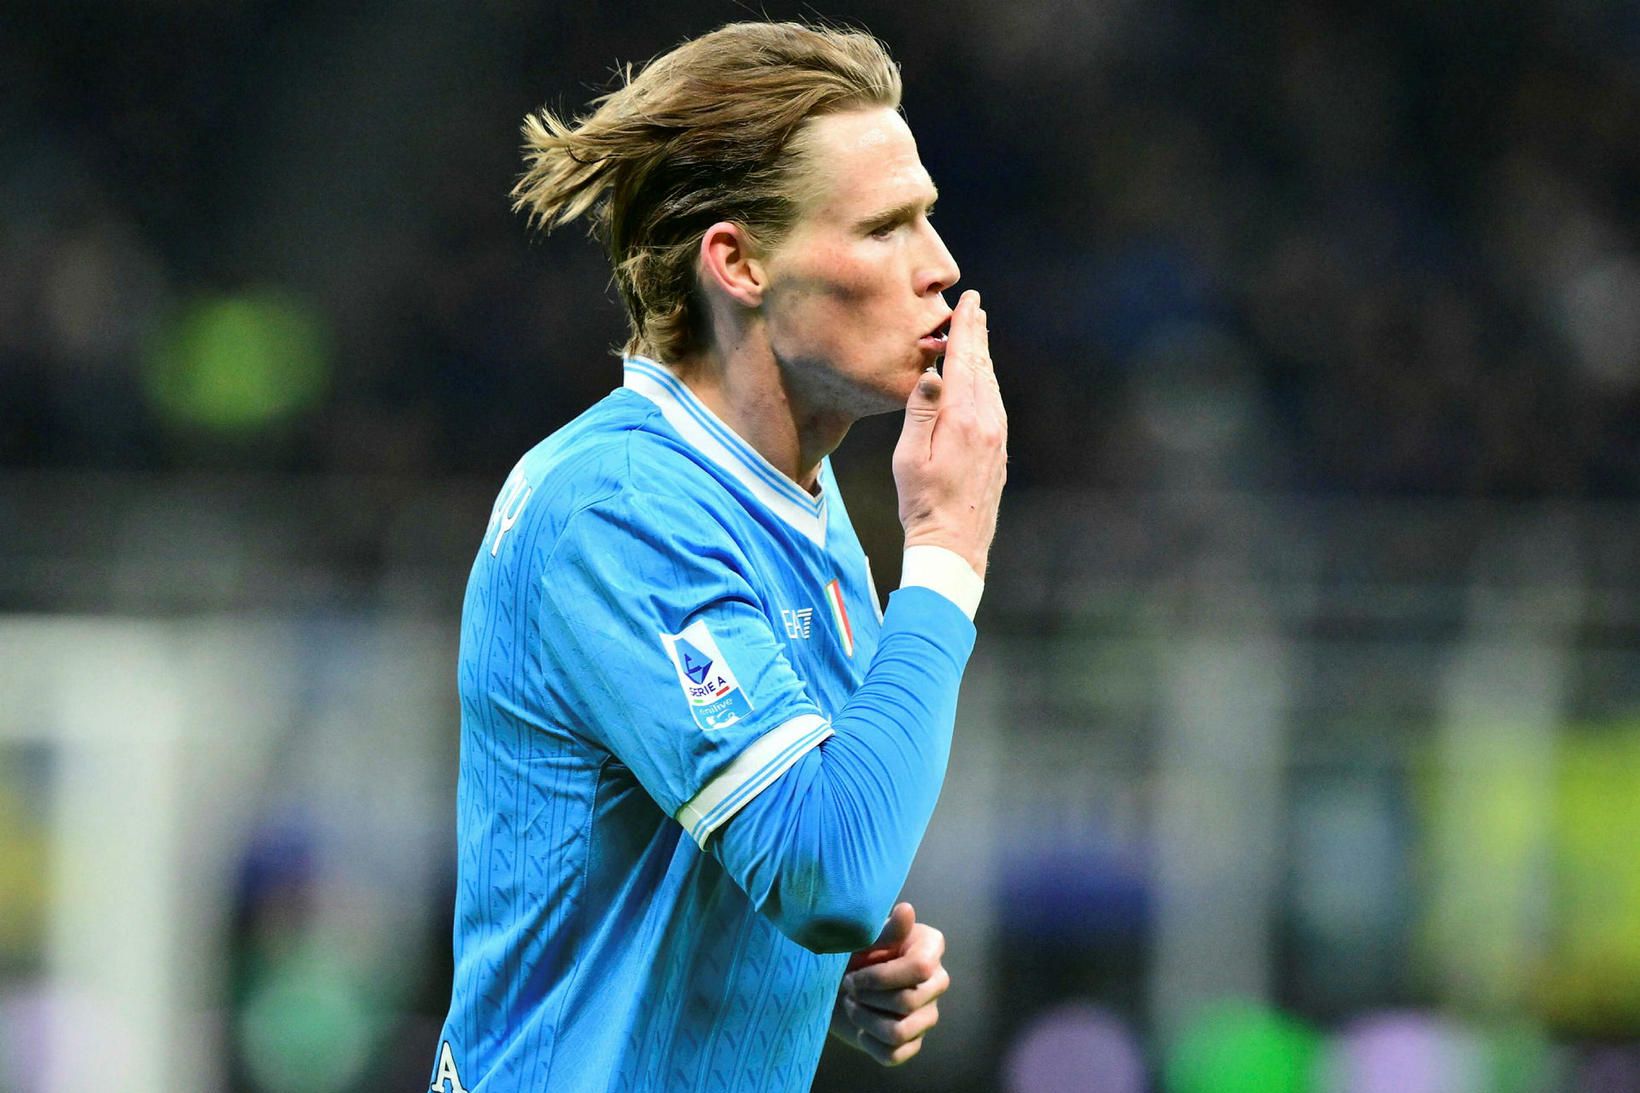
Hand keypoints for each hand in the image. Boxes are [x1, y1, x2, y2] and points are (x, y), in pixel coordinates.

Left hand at [828, 902, 950, 1066]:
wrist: (836, 981)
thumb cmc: (853, 952)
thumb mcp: (864, 938)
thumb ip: (886, 930)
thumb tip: (906, 910)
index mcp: (930, 949)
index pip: (921, 968)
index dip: (882, 976)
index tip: (854, 973)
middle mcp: (936, 982)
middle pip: (908, 1001)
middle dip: (867, 997)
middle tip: (848, 987)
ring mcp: (927, 1015)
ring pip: (899, 1031)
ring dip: (864, 1019)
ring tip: (851, 1005)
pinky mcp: (912, 1042)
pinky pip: (894, 1054)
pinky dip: (869, 1042)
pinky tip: (859, 1028)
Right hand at [893, 289, 1006, 577]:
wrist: (954, 546)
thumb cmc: (923, 503)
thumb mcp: (909, 458)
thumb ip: (921, 412)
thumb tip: (933, 372)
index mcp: (962, 420)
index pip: (965, 362)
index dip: (965, 330)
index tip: (968, 303)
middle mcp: (987, 424)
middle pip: (982, 368)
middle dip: (977, 336)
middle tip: (975, 307)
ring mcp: (997, 438)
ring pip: (990, 386)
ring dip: (983, 358)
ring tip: (978, 335)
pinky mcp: (998, 452)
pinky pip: (994, 405)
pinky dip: (986, 383)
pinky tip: (981, 381)